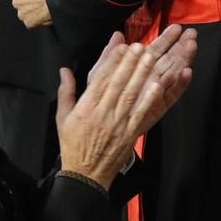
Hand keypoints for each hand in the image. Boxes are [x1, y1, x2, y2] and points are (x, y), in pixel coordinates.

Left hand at [9, 0, 52, 27]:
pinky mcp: (29, 22)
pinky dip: (36, 18)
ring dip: (31, 9)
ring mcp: (22, 13)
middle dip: (28, 0)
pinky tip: (43, 12)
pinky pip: (30, 21)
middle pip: (20, 1)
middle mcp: (16, 2)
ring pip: (25, 12)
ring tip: (43, 4)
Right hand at [55, 27, 196, 185]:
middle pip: (119, 84)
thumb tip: (64, 70)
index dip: (112, 62)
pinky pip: (141, 114)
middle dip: (130, 63)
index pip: (101, 80)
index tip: (121, 47)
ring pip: (132, 95)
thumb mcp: (62, 117)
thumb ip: (66, 92)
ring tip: (151, 57)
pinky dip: (150, 99)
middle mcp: (103, 113)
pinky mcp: (130, 133)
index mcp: (86, 108)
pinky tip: (158, 85)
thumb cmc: (73, 144)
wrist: (85, 174)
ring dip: (142, 75)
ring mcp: (118, 124)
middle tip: (140, 46)